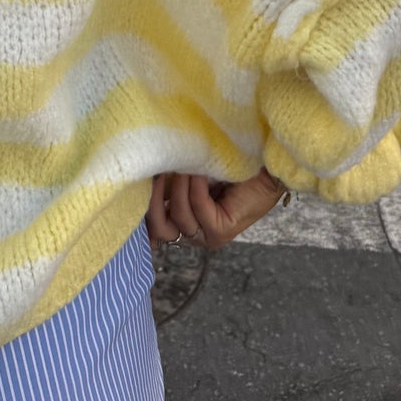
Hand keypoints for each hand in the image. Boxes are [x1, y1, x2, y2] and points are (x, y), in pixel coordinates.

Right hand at [145, 168, 286, 251]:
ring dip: (178, 186)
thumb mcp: (191, 173)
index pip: (154, 228)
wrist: (265, 166)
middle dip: (153, 202)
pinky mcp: (221, 231)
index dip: (143, 209)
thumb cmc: (229, 165)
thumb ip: (169, 179)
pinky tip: (200, 170)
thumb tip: (143, 171)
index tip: (136, 183)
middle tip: (156, 172)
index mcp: (185, 222)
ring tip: (184, 164)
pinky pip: (197, 206)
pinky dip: (195, 186)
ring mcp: (208, 236)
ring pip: (179, 215)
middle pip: (159, 230)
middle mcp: (194, 233)